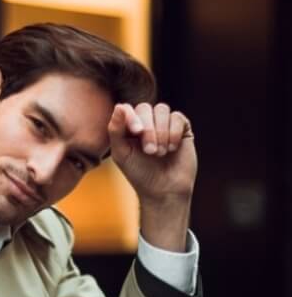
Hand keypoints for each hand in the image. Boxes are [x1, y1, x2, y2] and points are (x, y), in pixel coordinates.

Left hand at [108, 103, 196, 251]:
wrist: (163, 190)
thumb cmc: (140, 174)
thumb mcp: (121, 154)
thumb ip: (116, 130)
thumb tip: (120, 105)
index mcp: (129, 127)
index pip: (128, 109)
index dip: (132, 117)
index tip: (136, 133)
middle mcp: (147, 122)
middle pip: (145, 108)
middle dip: (148, 129)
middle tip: (150, 151)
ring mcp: (164, 124)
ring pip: (162, 110)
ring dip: (161, 132)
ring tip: (160, 153)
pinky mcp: (181, 128)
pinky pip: (177, 117)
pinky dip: (173, 133)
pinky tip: (172, 148)